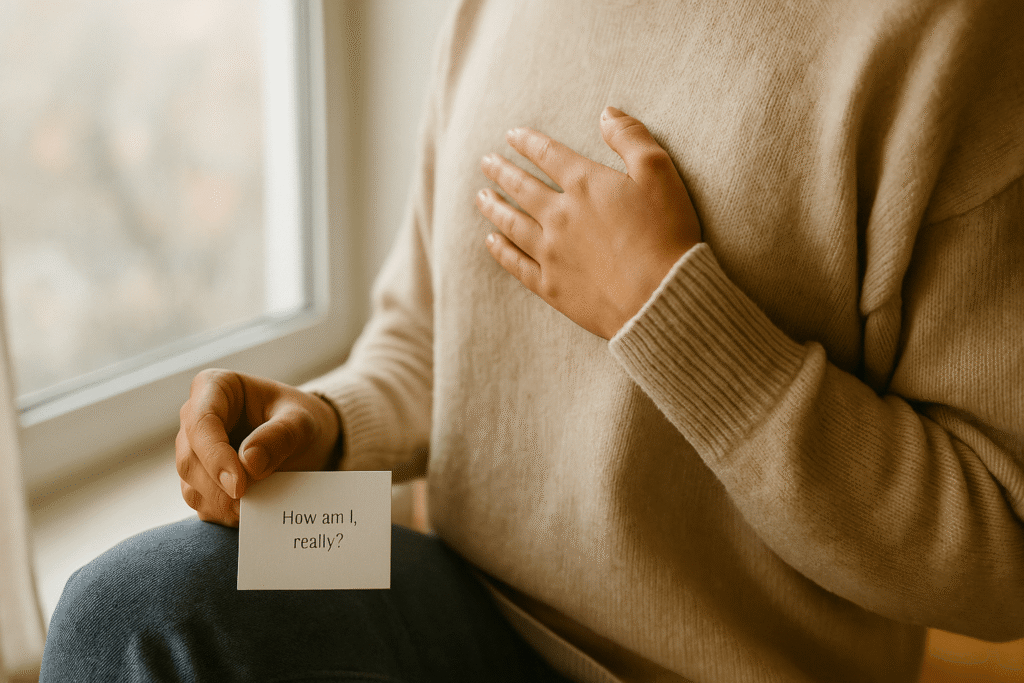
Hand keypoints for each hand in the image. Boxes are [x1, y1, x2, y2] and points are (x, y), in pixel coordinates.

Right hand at [175, 369, 340, 526]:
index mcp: (215, 387)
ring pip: (191, 485)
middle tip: (252, 504)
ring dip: (223, 504)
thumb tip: (249, 463)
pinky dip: (224, 513)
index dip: (215, 457)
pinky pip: (201, 503)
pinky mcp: (198, 479)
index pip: (202, 422)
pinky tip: (250, 512)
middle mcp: (194, 418)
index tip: (239, 485)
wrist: (304, 439)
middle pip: (190, 459)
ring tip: (257, 508)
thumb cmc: (300, 419)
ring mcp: (193, 450)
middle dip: (220, 487)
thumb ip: (281, 435)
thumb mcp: (302, 420)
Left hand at [476, 106, 700, 339]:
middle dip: (502, 171)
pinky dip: (501, 250)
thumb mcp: (659, 173)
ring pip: (512, 223)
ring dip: (495, 208)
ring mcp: (551, 252)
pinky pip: (517, 263)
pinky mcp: (551, 285)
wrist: (660, 297)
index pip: (548, 155)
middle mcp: (559, 215)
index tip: (511, 136)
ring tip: (482, 198)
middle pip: (522, 187)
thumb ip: (631, 138)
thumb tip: (607, 113)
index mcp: (585, 184)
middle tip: (486, 163)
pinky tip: (492, 241)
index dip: (528, 142)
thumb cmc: (666, 234)